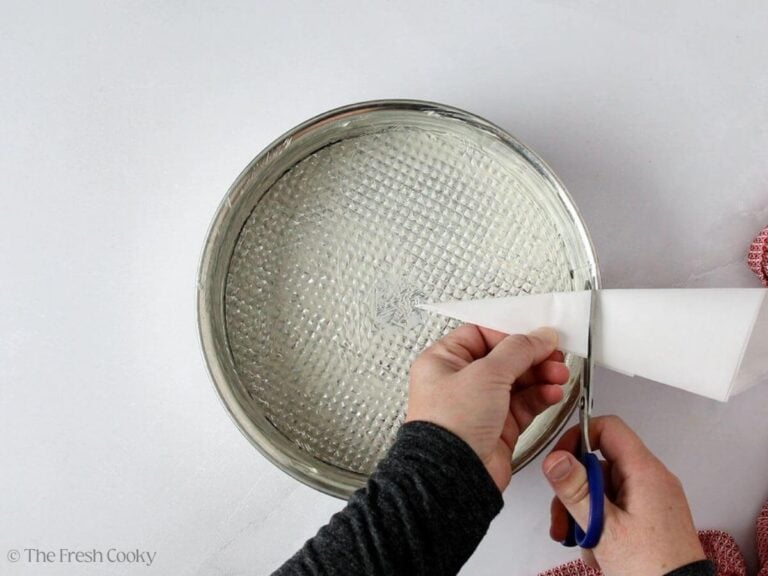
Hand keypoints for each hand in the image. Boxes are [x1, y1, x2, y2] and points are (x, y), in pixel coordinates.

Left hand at [406, 325, 569, 491]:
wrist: (455, 475)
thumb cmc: (451, 426)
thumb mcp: (486, 374)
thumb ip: (518, 350)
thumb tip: (538, 336)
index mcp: (443, 361)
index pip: (481, 334)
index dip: (510, 333)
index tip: (536, 334)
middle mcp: (459, 382)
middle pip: (503, 358)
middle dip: (532, 356)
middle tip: (554, 355)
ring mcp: (479, 405)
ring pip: (517, 381)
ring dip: (541, 375)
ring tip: (558, 374)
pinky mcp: (498, 427)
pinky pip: (524, 404)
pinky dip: (540, 396)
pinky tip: (552, 392)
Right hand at [543, 415, 705, 575]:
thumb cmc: (650, 568)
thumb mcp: (603, 528)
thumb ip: (576, 489)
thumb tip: (554, 458)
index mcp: (645, 472)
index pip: (608, 428)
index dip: (579, 437)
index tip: (560, 462)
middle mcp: (652, 480)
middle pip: (600, 465)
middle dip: (575, 491)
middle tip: (562, 519)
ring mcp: (653, 499)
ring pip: (605, 489)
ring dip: (584, 513)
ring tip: (576, 540)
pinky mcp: (652, 518)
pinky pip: (617, 507)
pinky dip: (601, 523)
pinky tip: (595, 548)